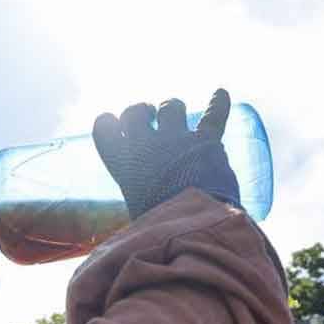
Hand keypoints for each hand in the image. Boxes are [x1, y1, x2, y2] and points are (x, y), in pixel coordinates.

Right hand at [92, 89, 240, 219]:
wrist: (192, 229)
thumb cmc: (160, 229)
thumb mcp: (136, 213)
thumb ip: (139, 195)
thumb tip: (145, 210)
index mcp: (123, 164)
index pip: (103, 127)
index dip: (108, 122)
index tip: (115, 125)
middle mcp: (146, 145)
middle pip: (135, 111)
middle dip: (141, 111)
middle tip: (148, 118)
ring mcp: (176, 140)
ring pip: (171, 106)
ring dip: (172, 108)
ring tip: (175, 115)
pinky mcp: (206, 141)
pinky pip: (213, 115)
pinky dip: (218, 103)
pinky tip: (220, 94)